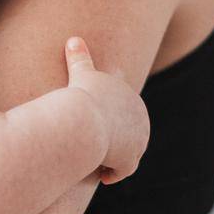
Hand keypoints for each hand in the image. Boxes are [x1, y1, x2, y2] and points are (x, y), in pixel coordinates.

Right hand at [64, 35, 149, 184]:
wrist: (83, 119)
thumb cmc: (79, 96)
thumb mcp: (80, 73)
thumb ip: (78, 58)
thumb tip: (73, 38)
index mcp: (131, 97)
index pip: (128, 107)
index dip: (117, 115)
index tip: (106, 121)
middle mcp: (140, 117)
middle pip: (131, 130)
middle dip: (119, 137)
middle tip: (103, 144)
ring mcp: (137, 138)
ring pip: (129, 151)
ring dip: (117, 156)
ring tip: (100, 160)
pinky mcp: (131, 157)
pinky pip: (124, 169)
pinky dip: (115, 172)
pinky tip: (103, 175)